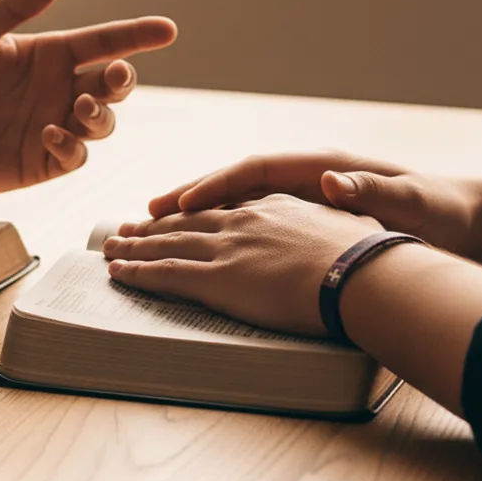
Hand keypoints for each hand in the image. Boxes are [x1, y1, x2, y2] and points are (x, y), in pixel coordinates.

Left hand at [0, 0, 176, 192]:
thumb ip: (14, 7)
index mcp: (52, 54)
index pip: (105, 42)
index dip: (138, 35)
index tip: (167, 30)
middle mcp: (61, 89)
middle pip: (113, 85)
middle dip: (124, 80)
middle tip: (115, 75)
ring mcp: (56, 125)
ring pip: (103, 123)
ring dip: (100, 115)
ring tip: (78, 107)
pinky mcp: (44, 161)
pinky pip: (75, 155)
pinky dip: (72, 146)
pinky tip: (50, 134)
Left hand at [103, 194, 383, 335]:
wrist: (362, 274)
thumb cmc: (370, 257)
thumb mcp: (353, 224)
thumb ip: (339, 215)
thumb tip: (342, 202)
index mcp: (274, 206)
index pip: (224, 206)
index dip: (195, 210)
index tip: (178, 213)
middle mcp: (243, 221)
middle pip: (186, 221)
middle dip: (153, 226)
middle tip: (127, 229)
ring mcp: (227, 248)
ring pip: (167, 243)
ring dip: (134, 247)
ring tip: (111, 248)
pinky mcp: (218, 278)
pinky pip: (166, 273)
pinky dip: (138, 272)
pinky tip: (119, 273)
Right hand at [148, 151, 481, 256]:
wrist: (466, 221)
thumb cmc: (438, 211)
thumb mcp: (408, 200)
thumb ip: (369, 192)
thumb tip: (331, 181)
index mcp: (323, 167)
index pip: (254, 171)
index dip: (214, 186)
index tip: (182, 204)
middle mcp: (308, 178)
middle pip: (235, 186)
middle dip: (189, 199)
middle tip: (146, 215)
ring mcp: (307, 199)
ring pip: (239, 205)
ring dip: (199, 217)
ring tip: (157, 231)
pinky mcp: (313, 220)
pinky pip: (255, 224)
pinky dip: (224, 233)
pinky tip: (202, 250)